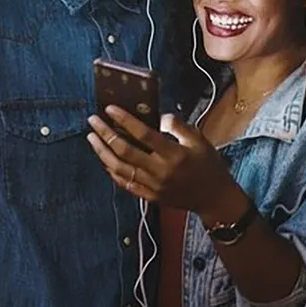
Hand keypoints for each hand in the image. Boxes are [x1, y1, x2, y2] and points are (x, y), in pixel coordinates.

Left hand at [86, 106, 239, 215]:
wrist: (213, 197)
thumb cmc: (208, 165)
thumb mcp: (199, 140)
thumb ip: (179, 127)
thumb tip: (159, 118)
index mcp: (173, 154)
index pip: (143, 134)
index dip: (124, 120)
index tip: (110, 109)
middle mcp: (160, 170)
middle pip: (125, 151)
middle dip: (106, 134)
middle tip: (93, 121)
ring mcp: (153, 186)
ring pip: (120, 168)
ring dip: (103, 152)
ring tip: (92, 138)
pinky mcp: (150, 196)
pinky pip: (126, 183)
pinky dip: (112, 171)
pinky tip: (104, 160)